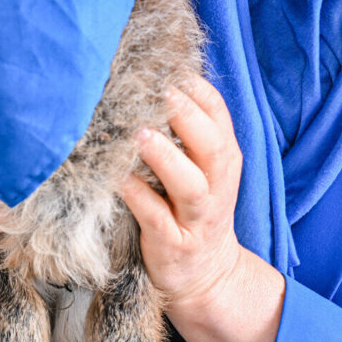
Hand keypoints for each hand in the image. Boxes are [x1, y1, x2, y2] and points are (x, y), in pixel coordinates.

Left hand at [119, 75, 285, 341]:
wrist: (205, 275)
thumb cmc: (191, 209)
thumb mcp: (199, 168)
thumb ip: (184, 131)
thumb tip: (148, 80)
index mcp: (223, 159)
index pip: (219, 115)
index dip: (197, 89)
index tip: (170, 66)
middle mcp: (217, 185)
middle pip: (212, 146)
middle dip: (188, 116)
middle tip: (160, 91)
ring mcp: (198, 217)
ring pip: (190, 184)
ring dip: (166, 157)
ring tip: (140, 135)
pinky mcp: (174, 243)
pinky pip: (156, 217)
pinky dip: (138, 197)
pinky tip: (118, 179)